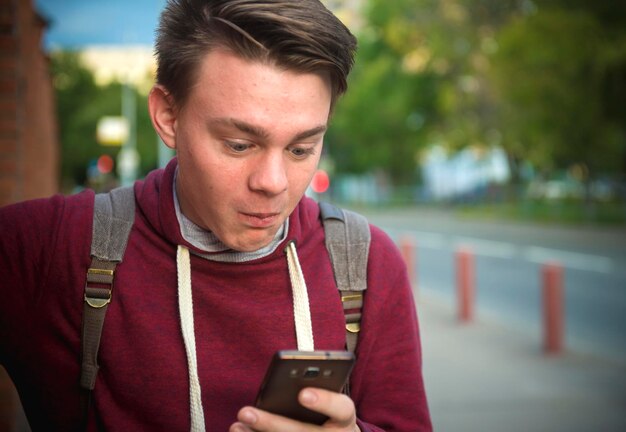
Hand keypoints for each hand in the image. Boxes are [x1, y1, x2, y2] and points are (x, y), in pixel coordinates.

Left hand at [229, 387, 359, 431]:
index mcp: (345, 418)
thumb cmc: (328, 414)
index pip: (341, 407)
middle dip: (272, 423)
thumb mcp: (330, 402)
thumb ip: (315, 387)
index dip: (323, 401)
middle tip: (244, 412)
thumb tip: (282, 381)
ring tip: (236, 425)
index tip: (302, 393)